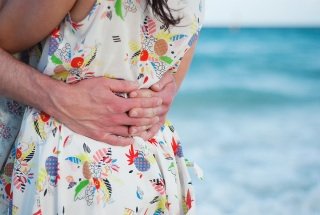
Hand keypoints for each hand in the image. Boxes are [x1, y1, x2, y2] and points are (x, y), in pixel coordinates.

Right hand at [47, 77, 161, 145]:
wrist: (64, 102)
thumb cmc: (83, 90)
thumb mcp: (103, 83)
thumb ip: (122, 85)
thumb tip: (137, 85)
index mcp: (117, 104)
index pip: (140, 104)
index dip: (152, 103)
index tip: (160, 101)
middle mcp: (115, 118)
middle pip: (138, 119)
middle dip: (151, 116)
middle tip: (159, 115)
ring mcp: (107, 128)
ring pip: (129, 131)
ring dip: (141, 129)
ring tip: (150, 127)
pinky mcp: (99, 135)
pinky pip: (116, 141)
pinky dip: (126, 141)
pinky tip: (132, 140)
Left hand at [128, 72, 176, 139]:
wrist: (167, 89)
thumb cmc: (162, 80)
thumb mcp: (165, 76)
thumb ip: (161, 80)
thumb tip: (156, 87)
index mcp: (166, 96)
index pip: (153, 96)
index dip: (142, 95)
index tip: (131, 93)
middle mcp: (164, 108)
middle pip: (151, 111)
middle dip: (140, 112)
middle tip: (130, 112)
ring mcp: (161, 117)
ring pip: (150, 123)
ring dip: (141, 126)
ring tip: (131, 129)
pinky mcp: (158, 124)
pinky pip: (152, 131)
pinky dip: (144, 135)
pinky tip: (135, 137)